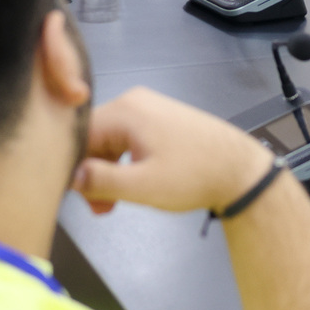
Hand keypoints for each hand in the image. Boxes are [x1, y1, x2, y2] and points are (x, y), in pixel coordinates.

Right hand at [72, 87, 273, 215]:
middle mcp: (134, 101)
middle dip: (92, 173)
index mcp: (126, 110)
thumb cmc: (194, 175)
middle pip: (93, 137)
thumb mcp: (142, 185)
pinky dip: (123, 163)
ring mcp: (148, 108)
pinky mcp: (159, 119)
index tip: (77, 196)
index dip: (72, 166)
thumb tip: (70, 177)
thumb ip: (101, 181)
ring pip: (109, 141)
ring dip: (107, 172)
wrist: (239, 170)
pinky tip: (129, 185)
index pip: (78, 134)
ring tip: (113, 203)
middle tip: (100, 208)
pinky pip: (126, 139)